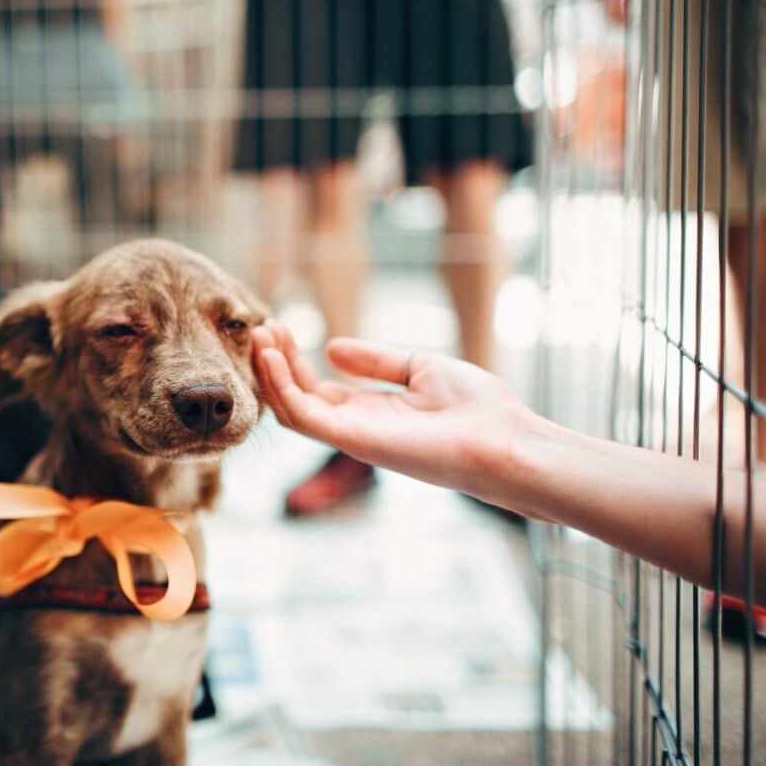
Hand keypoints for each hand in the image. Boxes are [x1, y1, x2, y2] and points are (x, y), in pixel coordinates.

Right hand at [252, 321, 536, 500]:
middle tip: (260, 327)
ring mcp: (352, 436)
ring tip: (260, 335)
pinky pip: (303, 415)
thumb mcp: (421, 368)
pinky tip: (272, 356)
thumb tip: (332, 348)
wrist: (505, 439)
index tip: (278, 326)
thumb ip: (376, 361)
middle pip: (297, 397)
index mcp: (371, 412)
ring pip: (291, 408)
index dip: (292, 359)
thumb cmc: (477, 409)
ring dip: (270, 372)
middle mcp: (356, 427)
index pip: (316, 388)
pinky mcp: (353, 440)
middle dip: (275, 362)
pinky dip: (282, 386)